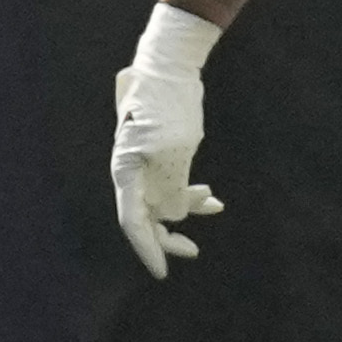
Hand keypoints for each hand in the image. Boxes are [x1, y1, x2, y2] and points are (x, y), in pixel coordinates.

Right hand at [111, 4, 225, 279]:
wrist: (169, 67)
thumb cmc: (168, 106)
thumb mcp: (174, 152)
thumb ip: (172, 190)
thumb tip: (174, 218)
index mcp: (126, 172)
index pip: (133, 222)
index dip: (147, 250)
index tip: (162, 273)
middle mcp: (132, 172)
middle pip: (146, 217)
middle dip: (168, 236)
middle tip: (193, 251)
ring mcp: (145, 163)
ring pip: (163, 201)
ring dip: (187, 210)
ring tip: (214, 205)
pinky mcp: (161, 153)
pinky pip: (173, 184)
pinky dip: (192, 193)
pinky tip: (212, 197)